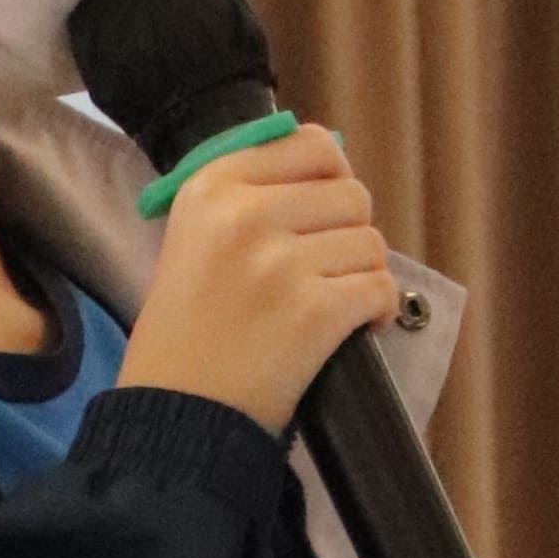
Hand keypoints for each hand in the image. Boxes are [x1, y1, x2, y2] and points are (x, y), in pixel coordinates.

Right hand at [116, 120, 397, 439]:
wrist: (176, 413)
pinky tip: (355, 327)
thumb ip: (251, 194)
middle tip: (323, 269)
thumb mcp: (193, 237)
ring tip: (331, 303)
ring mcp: (281, 264)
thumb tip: (332, 162)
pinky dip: (378, 311)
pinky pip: (381, 288)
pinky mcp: (314, 312)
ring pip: (371, 243)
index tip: (323, 210)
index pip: (309, 144)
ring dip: (363, 275)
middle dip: (348, 233)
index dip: (331, 177)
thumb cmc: (185, 332)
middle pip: (351, 194)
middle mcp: (245, 215)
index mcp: (211, 187)